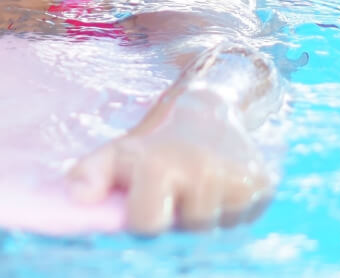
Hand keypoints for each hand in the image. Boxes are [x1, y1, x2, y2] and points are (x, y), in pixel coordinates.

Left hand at [67, 91, 272, 234]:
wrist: (210, 110)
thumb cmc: (154, 142)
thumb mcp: (118, 152)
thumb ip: (90, 174)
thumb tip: (76, 199)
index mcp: (162, 165)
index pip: (146, 225)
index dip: (142, 218)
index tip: (145, 199)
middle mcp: (203, 174)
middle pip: (184, 230)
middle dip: (176, 216)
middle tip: (175, 190)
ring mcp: (237, 183)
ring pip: (214, 230)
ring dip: (202, 215)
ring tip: (196, 187)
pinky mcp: (263, 188)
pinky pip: (241, 222)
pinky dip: (228, 213)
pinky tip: (219, 189)